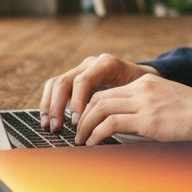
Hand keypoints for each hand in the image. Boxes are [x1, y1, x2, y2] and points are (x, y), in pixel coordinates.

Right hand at [39, 53, 157, 133]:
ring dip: (49, 106)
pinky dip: (49, 103)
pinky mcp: (74, 78)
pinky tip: (48, 120)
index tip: (76, 121)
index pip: (83, 81)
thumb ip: (124, 102)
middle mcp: (90, 64)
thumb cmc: (142, 87)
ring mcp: (81, 70)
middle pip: (65, 81)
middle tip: (57, 127)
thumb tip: (110, 125)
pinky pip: (55, 88)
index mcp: (107, 64)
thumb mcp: (138, 92)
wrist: (143, 77)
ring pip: (55, 83)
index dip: (76, 101)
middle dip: (57, 106)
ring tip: (48, 126)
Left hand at [75, 73, 191, 144]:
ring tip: (82, 141)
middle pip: (99, 97)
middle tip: (77, 132)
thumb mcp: (168, 102)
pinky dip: (97, 134)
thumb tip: (128, 126)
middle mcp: (143, 88)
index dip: (90, 107)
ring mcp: (145, 102)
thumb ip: (147, 108)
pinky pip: (111, 124)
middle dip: (82, 116)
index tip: (85, 122)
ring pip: (100, 108)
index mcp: (147, 82)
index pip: (108, 91)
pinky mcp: (148, 119)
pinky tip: (94, 143)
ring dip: (85, 126)